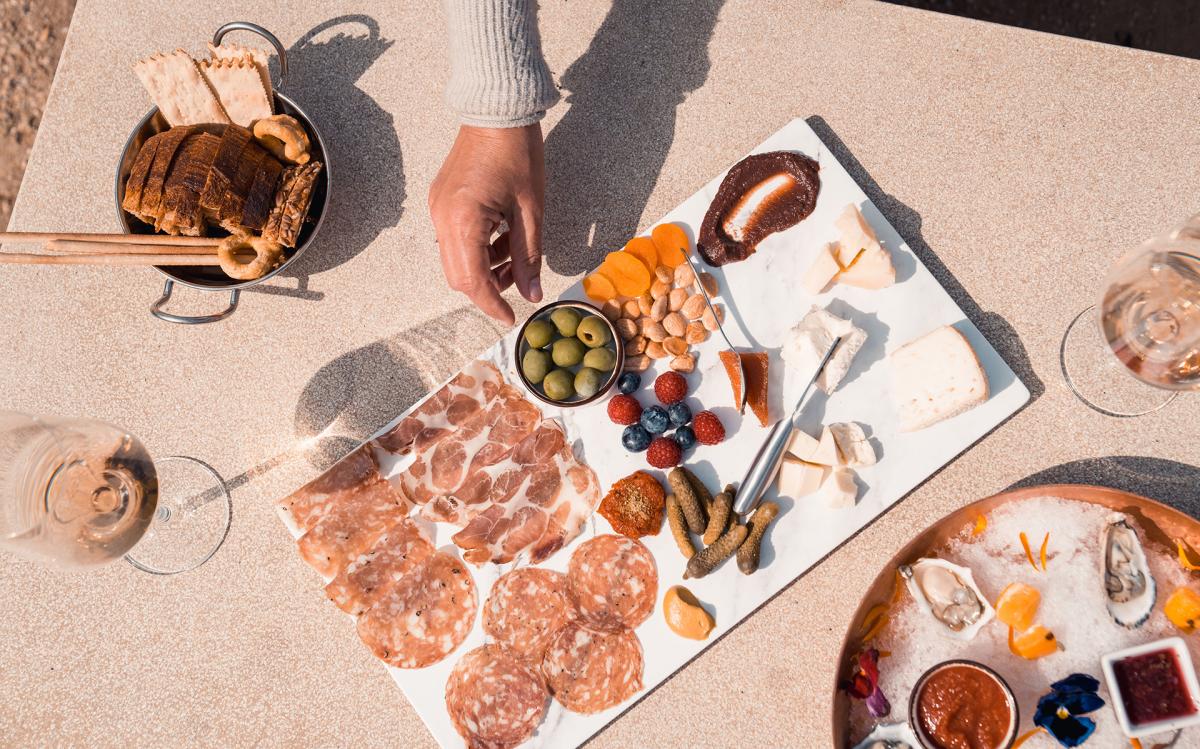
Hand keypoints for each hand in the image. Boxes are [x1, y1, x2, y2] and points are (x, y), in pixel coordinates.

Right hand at [429, 123, 545, 324]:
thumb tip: (532, 293)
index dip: (492, 304)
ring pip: (454, 258)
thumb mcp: (531, 212)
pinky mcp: (440, 200)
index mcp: (464, 221)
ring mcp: (437, 208)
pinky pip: (454, 238)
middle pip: (457, 275)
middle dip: (486, 289)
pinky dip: (476, 248)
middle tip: (516, 287)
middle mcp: (442, 217)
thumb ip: (528, 257)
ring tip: (513, 257)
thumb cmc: (518, 154)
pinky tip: (501, 238)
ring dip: (483, 268)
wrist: (496, 111)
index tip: (511, 317)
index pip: (473, 280)